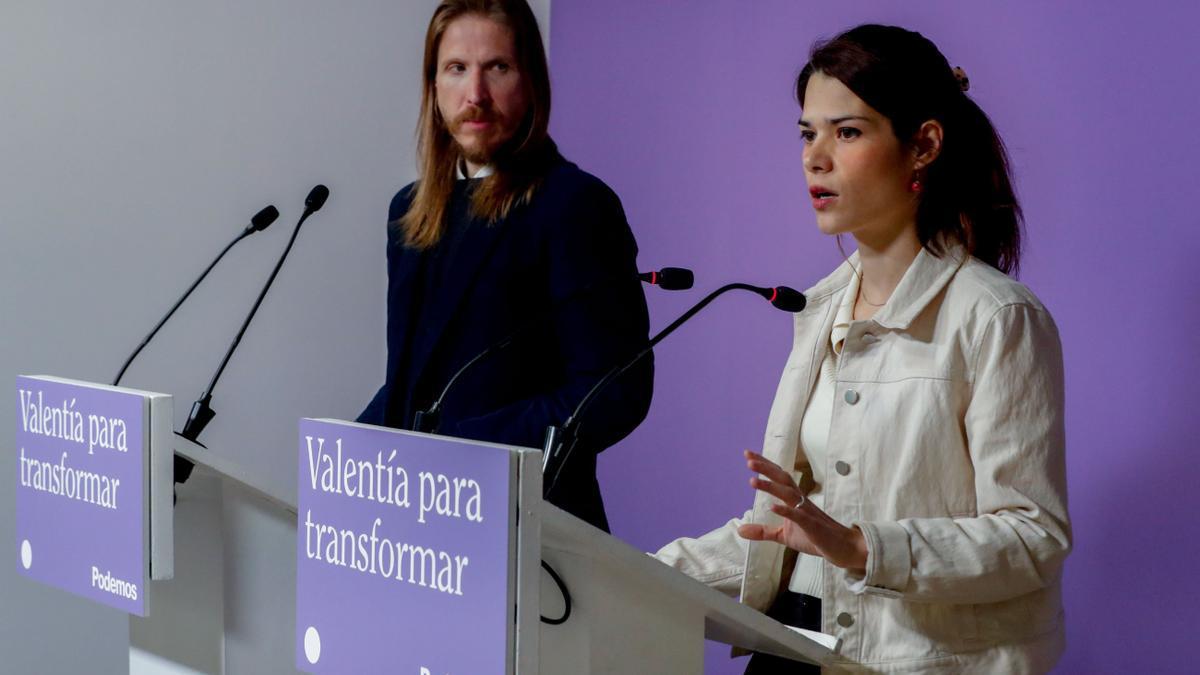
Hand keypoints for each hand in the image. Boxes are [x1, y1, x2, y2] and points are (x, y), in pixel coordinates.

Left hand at [736, 450, 868, 573]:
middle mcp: (801, 500)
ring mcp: (807, 512)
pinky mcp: (812, 526)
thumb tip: (739, 530)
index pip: (778, 477)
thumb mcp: (784, 535)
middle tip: (748, 459)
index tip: (748, 455)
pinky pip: (798, 516)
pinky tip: (772, 506)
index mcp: (795, 499)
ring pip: (788, 493)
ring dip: (770, 486)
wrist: (843, 548)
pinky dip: (785, 510)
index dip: (765, 465)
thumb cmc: (815, 537)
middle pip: (782, 479)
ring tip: (752, 480)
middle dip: (766, 468)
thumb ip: (763, 531)